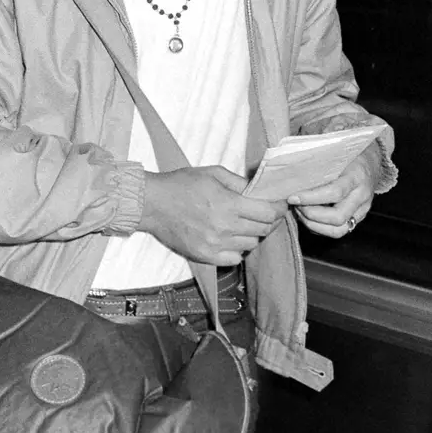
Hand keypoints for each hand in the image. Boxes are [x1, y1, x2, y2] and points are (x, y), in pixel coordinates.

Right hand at [140, 166, 288, 265]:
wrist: (152, 204)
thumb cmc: (181, 184)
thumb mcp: (212, 173)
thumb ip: (239, 182)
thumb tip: (260, 190)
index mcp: (228, 204)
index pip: (268, 213)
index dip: (279, 208)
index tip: (279, 205)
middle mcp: (224, 227)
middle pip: (263, 230)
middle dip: (268, 220)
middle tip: (263, 213)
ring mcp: (215, 244)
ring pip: (251, 244)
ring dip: (252, 234)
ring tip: (243, 224)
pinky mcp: (205, 256)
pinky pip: (235, 259)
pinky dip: (238, 250)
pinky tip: (231, 239)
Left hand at [289, 147, 375, 237]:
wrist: (370, 163)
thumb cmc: (348, 157)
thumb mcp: (335, 155)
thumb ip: (318, 166)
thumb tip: (291, 176)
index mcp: (356, 176)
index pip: (334, 192)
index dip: (310, 198)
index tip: (292, 197)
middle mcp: (362, 196)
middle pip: (337, 217)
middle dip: (310, 215)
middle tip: (295, 205)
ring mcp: (362, 210)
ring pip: (338, 230)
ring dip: (313, 225)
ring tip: (299, 212)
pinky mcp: (358, 219)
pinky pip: (337, 232)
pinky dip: (318, 228)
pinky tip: (307, 217)